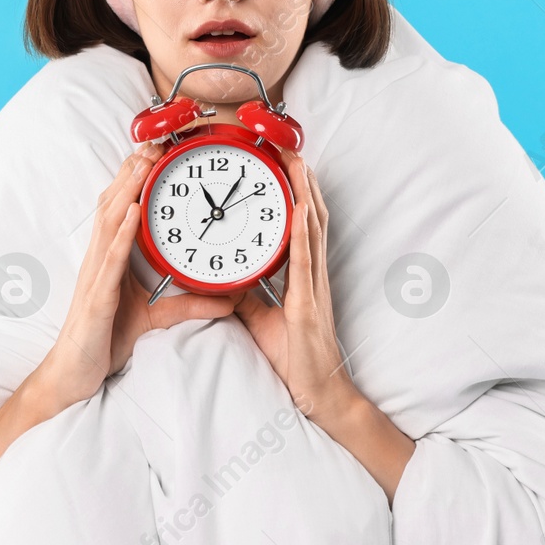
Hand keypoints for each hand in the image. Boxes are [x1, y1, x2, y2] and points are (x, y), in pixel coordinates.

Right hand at [37, 139, 243, 407]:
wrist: (74, 376)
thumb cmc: (104, 340)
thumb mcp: (155, 317)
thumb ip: (189, 304)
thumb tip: (228, 300)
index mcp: (110, 258)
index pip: (121, 207)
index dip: (135, 177)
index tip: (155, 150)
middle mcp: (100, 259)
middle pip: (114, 203)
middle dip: (132, 170)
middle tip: (153, 140)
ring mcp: (95, 275)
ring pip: (110, 221)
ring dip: (127, 188)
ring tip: (145, 160)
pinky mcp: (96, 297)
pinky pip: (110, 259)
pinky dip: (122, 232)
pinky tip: (134, 211)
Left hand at [234, 149, 361, 421]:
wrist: (320, 394)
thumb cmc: (296, 359)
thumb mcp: (261, 320)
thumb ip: (246, 296)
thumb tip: (224, 278)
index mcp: (302, 277)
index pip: (301, 226)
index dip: (296, 194)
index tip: (286, 167)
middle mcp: (312, 275)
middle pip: (310, 217)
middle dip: (302, 182)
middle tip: (292, 150)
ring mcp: (313, 287)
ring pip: (312, 230)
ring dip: (305, 194)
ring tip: (297, 164)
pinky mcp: (308, 304)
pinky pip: (304, 262)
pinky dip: (302, 233)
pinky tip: (299, 210)